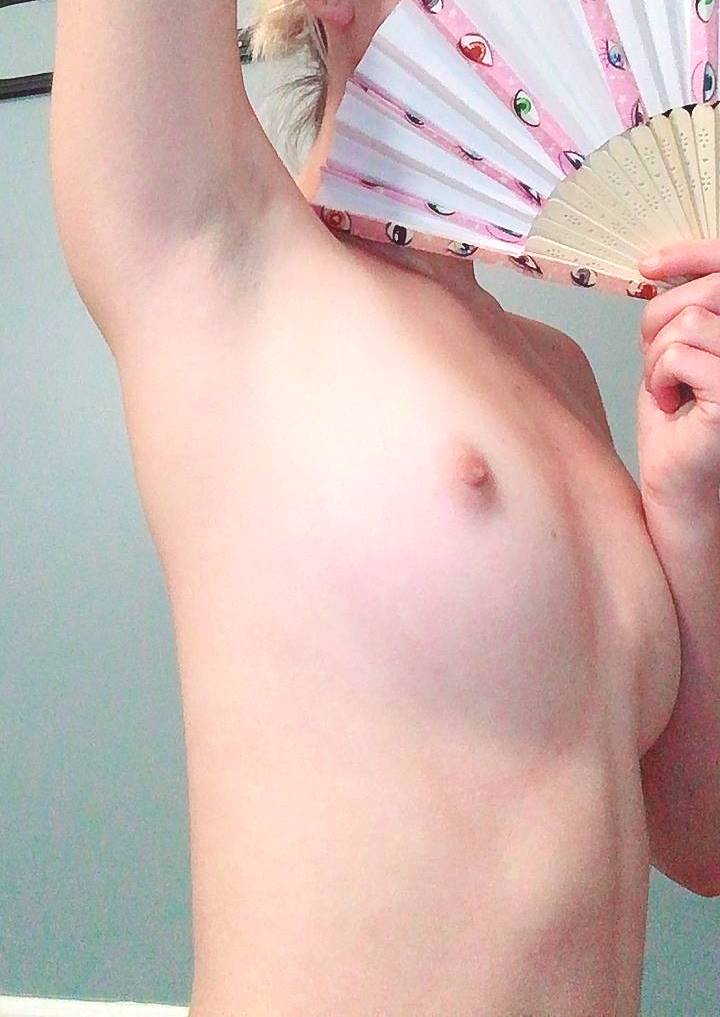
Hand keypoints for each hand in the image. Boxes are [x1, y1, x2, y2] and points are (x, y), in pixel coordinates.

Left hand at [636, 241, 719, 510]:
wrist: (678, 482)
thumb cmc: (679, 424)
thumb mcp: (676, 352)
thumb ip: (682, 312)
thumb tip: (660, 268)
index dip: (693, 254)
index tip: (649, 264)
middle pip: (706, 290)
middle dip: (661, 323)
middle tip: (658, 365)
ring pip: (686, 323)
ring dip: (658, 358)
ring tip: (669, 390)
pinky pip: (677, 355)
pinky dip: (659, 379)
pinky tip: (672, 406)